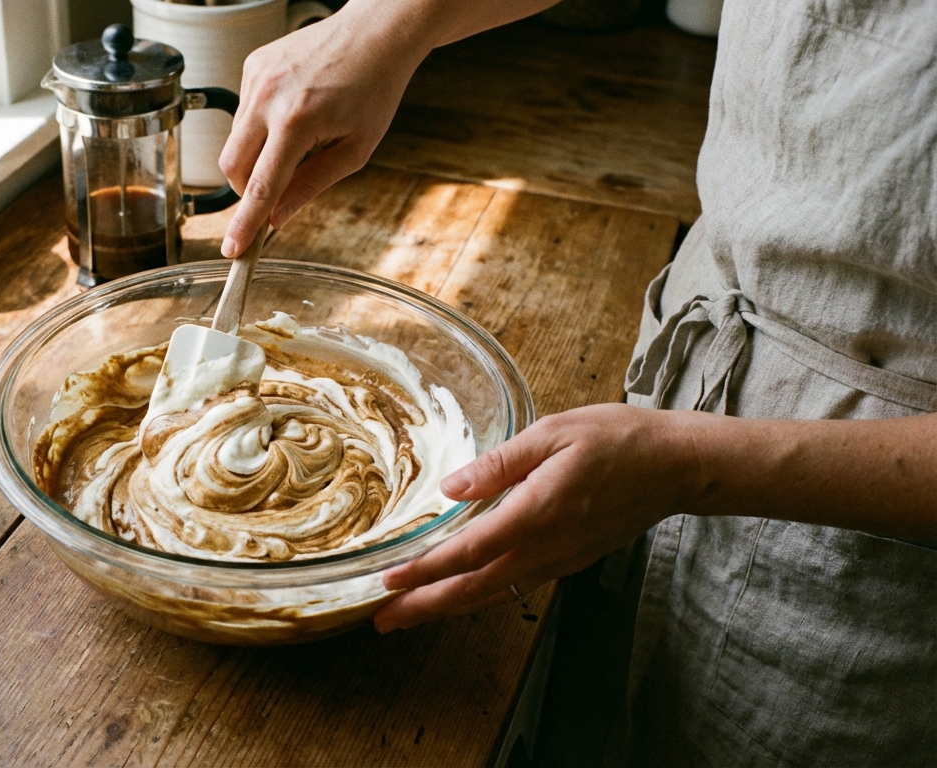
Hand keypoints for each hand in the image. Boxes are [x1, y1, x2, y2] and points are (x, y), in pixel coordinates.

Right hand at [217, 5, 428, 256]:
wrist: (376, 33)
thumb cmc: (374, 89)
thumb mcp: (355, 150)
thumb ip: (311, 186)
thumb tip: (278, 218)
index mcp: (296, 122)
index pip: (260, 186)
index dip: (245, 223)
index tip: (232, 249)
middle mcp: (267, 97)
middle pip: (231, 166)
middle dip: (248, 188)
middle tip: (281, 187)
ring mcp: (256, 78)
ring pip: (235, 139)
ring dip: (258, 153)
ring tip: (300, 136)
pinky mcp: (253, 65)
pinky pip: (243, 112)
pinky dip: (261, 125)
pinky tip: (294, 111)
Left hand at [373, 403, 700, 632]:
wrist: (675, 466)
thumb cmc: (615, 439)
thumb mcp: (552, 432)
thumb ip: (498, 464)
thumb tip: (451, 489)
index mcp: (539, 512)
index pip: (470, 551)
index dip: (426, 569)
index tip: (388, 580)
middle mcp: (547, 547)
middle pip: (474, 588)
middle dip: (424, 607)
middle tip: (380, 621)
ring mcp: (558, 559)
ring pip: (492, 594)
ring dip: (446, 607)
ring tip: (406, 616)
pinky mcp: (567, 560)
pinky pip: (513, 587)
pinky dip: (477, 596)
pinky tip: (456, 594)